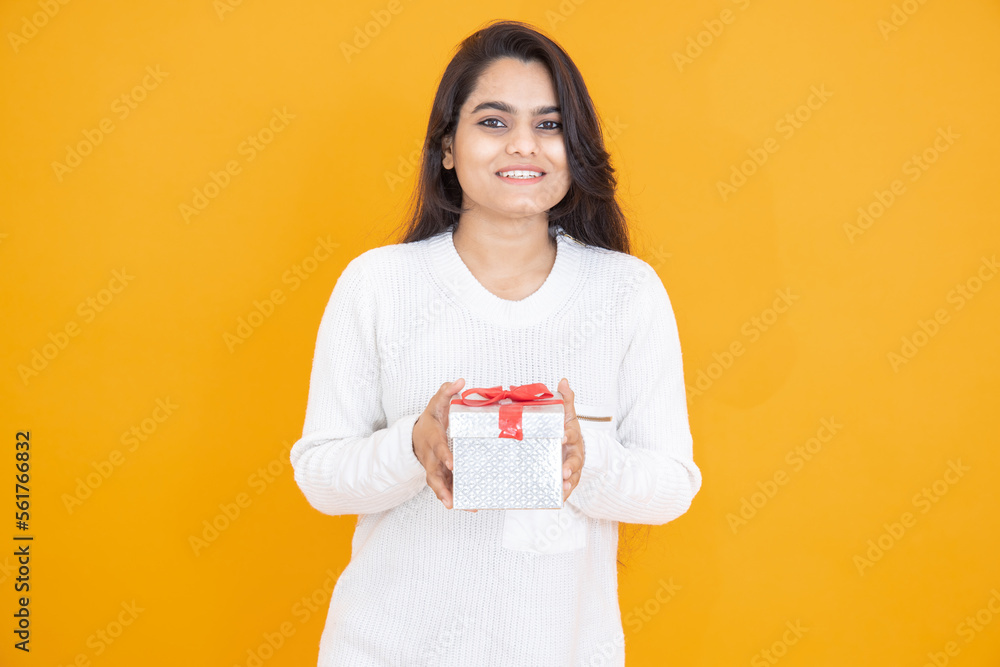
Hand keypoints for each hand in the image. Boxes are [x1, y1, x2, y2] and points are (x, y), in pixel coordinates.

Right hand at [412, 378, 477, 511]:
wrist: (416, 435)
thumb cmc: (430, 420)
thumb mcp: (436, 403)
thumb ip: (447, 392)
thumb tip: (460, 381)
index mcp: (433, 438)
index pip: (438, 447)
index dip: (445, 455)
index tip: (453, 463)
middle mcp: (431, 457)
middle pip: (433, 473)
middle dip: (441, 486)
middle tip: (450, 497)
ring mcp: (434, 468)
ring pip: (437, 485)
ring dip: (446, 496)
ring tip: (457, 506)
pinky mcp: (439, 475)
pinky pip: (445, 488)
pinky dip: (453, 497)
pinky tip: (468, 506)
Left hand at [558, 378, 584, 501]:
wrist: (575, 446)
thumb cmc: (567, 429)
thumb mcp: (567, 415)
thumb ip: (566, 400)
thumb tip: (563, 381)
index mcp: (573, 436)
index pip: (571, 434)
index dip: (567, 435)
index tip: (561, 437)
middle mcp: (575, 453)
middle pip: (575, 460)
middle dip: (570, 466)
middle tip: (563, 470)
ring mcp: (573, 467)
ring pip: (573, 476)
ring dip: (568, 482)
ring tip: (562, 488)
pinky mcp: (568, 479)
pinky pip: (567, 488)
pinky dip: (564, 494)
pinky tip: (558, 499)